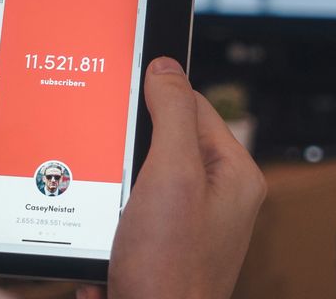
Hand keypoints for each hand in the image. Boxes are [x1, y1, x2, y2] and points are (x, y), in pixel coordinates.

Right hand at [83, 58, 265, 298]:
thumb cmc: (169, 269)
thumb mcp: (170, 176)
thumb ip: (171, 115)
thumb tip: (165, 67)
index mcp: (232, 175)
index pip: (193, 106)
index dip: (155, 97)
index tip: (121, 92)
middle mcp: (216, 199)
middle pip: (162, 143)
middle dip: (126, 153)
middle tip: (108, 164)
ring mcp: (188, 227)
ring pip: (138, 182)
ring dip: (111, 193)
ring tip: (106, 213)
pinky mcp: (160, 250)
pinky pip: (126, 221)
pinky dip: (106, 230)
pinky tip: (103, 246)